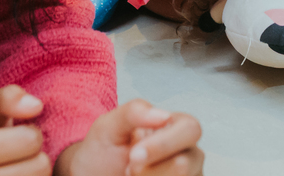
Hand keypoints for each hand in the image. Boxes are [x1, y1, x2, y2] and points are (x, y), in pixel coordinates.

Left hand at [57, 99, 202, 175]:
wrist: (94, 175)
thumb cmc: (103, 152)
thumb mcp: (108, 126)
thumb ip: (134, 112)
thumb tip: (164, 114)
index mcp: (174, 126)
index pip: (189, 129)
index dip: (163, 144)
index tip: (134, 155)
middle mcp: (187, 151)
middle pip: (185, 163)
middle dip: (152, 169)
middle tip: (129, 169)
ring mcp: (188, 174)